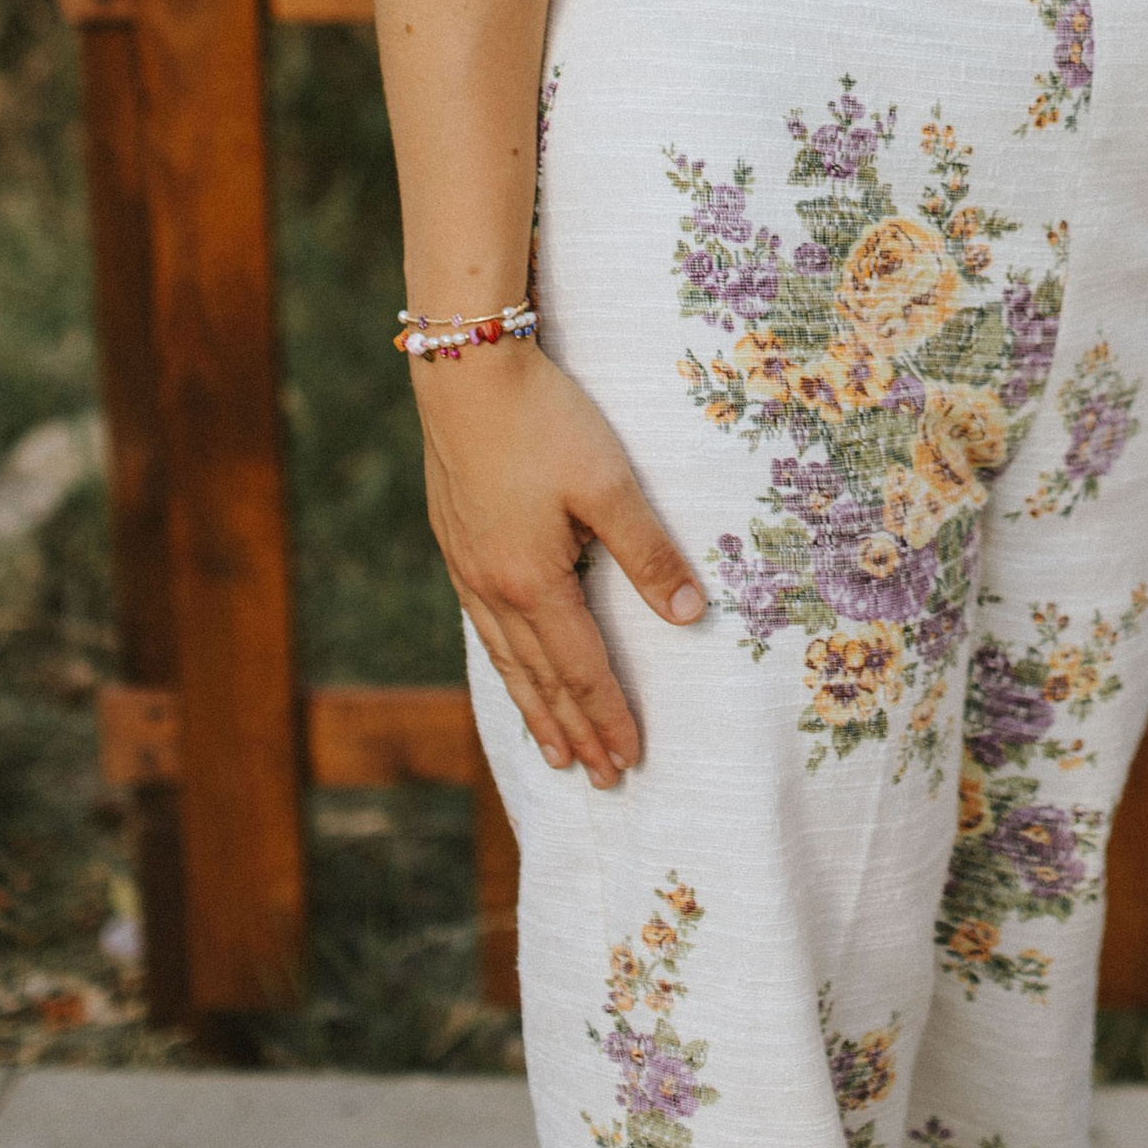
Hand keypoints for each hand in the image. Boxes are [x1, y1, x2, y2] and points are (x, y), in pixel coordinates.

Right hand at [417, 342, 703, 782]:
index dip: (608, 717)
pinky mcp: (456, 541)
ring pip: (505, 658)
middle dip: (571, 731)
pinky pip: (483, 626)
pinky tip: (509, 664)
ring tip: (550, 750)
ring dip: (532, 707)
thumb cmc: (543, 419)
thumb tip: (691, 614)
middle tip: (598, 779)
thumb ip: (648, 550)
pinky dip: (503, 663)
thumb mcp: (608, 482)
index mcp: (532, 581)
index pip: (581, 669)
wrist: (466, 369)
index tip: (629, 761)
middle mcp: (492, 587)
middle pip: (540, 678)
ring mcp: (467, 566)